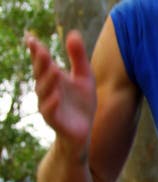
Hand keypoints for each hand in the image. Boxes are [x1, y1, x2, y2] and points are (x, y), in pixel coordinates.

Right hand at [26, 30, 95, 152]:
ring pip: (44, 92)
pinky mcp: (55, 121)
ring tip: (53, 69)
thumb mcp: (84, 78)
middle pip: (41, 75)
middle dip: (40, 63)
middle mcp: (47, 91)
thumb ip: (78, 57)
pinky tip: (56, 96)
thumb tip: (73, 33)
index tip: (31, 38)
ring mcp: (49, 105)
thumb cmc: (81, 103)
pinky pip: (50, 112)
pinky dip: (52, 103)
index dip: (36, 51)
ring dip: (48, 81)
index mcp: (53, 79)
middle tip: (40, 50)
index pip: (42, 62)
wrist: (83, 131)